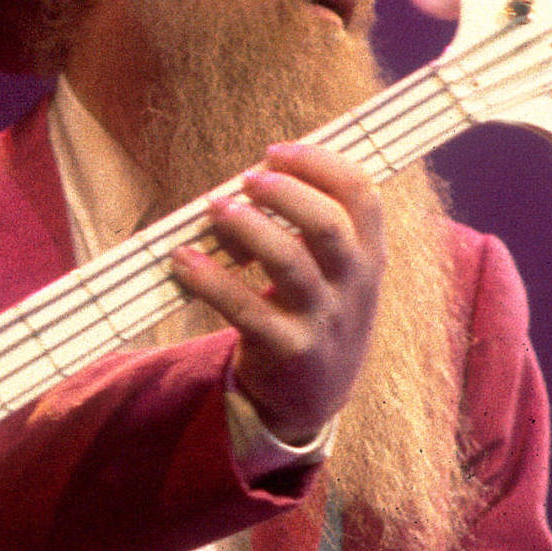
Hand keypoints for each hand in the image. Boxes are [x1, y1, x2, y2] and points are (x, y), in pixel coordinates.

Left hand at [170, 142, 383, 442]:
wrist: (312, 398)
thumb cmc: (314, 314)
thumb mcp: (335, 272)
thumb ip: (313, 226)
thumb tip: (257, 171)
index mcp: (368, 255)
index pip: (363, 195)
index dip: (321, 164)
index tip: (275, 152)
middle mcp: (353, 285)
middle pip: (328, 225)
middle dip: (285, 192)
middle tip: (246, 178)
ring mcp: (323, 320)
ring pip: (289, 263)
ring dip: (249, 229)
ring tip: (215, 209)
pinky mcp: (287, 351)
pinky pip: (245, 309)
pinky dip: (210, 279)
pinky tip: (183, 259)